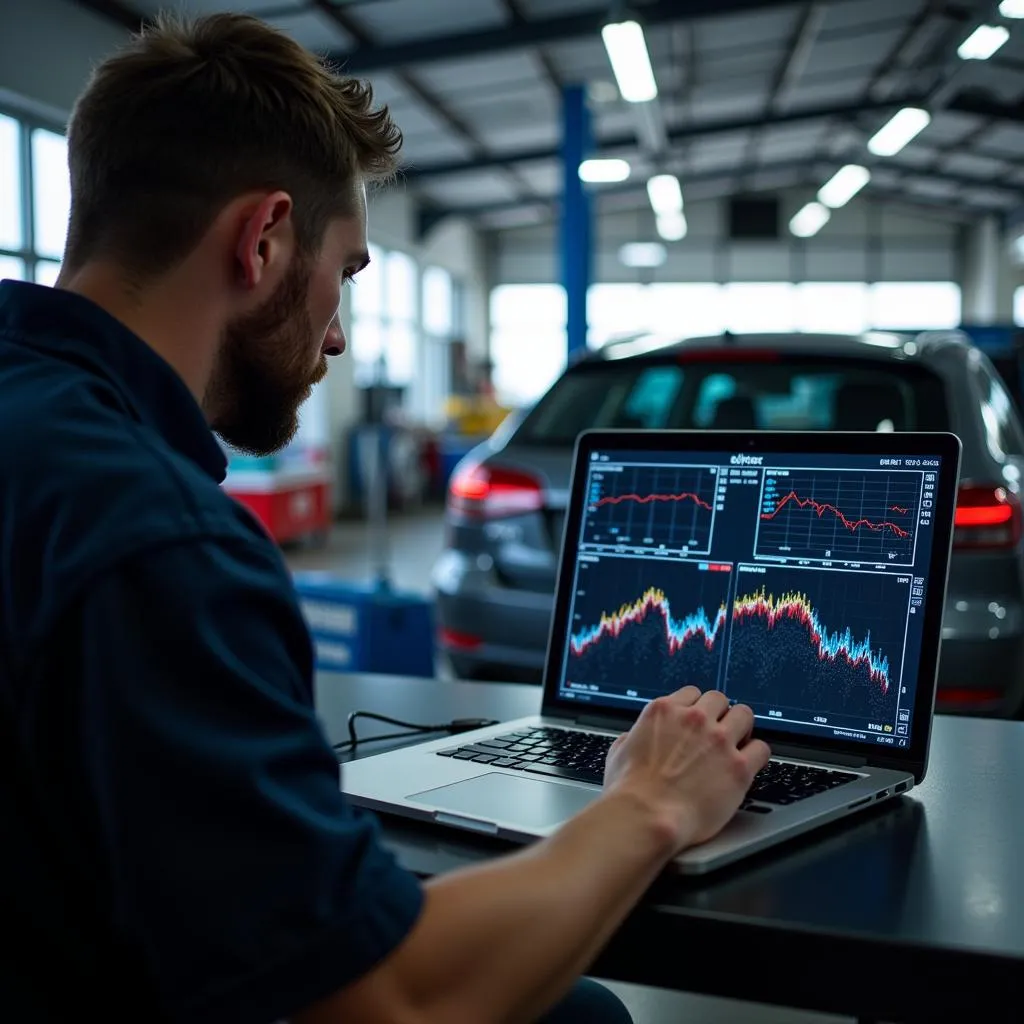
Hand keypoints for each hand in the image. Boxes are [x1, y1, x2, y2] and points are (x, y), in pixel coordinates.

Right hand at [602, 687, 770, 853]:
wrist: (646, 816)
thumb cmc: (628, 791)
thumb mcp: (619, 752)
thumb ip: (633, 737)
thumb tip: (634, 738)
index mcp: (664, 711)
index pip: (692, 693)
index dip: (696, 708)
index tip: (699, 720)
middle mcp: (694, 719)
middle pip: (720, 699)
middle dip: (720, 714)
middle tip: (718, 731)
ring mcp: (719, 741)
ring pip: (745, 715)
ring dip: (741, 728)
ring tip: (738, 742)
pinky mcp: (738, 767)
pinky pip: (761, 748)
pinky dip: (756, 754)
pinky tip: (749, 764)